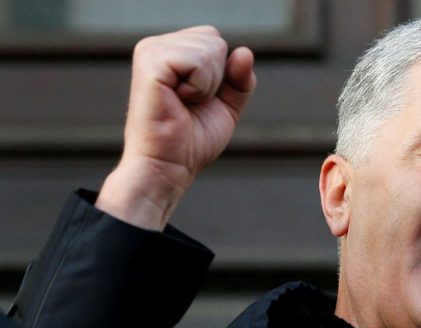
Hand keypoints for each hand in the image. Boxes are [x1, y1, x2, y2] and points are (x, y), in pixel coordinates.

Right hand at [96, 26, 255, 229]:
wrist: (169, 168)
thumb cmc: (191, 141)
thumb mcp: (226, 106)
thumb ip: (239, 79)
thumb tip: (244, 52)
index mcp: (169, 51)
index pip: (215, 40)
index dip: (221, 75)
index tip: (196, 100)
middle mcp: (156, 46)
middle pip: (215, 40)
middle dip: (216, 79)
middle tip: (189, 104)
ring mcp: (150, 51)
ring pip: (210, 48)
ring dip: (207, 86)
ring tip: (182, 104)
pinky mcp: (150, 63)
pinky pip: (199, 61)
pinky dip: (200, 88)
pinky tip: (178, 101)